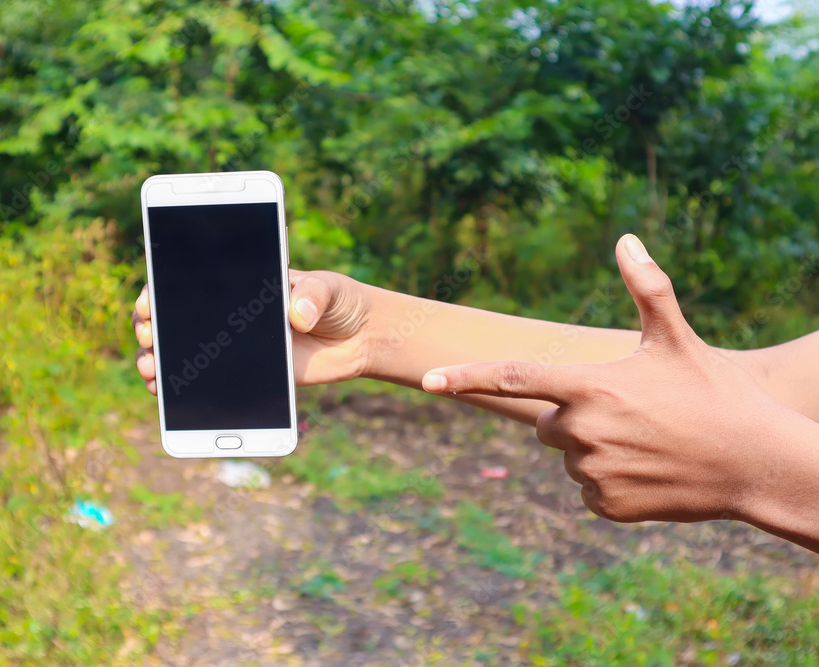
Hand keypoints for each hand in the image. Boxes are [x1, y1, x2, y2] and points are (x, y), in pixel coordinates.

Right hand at [133, 269, 372, 393]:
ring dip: (154, 359)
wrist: (360, 338)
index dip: (160, 290)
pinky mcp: (244, 376)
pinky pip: (203, 383)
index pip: (188, 281)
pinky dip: (178, 388)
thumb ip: (314, 294)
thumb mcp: (330, 288)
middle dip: (150, 325)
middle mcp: (227, 315)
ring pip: (178, 352)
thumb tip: (298, 312)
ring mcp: (231, 346)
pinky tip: (164, 392)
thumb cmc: (341, 301)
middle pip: (172, 318)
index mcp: (240, 284)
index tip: (151, 300)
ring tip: (151, 367)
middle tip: (151, 334)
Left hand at [422, 234, 793, 523]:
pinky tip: (648, 471)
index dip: (466, 377)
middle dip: (572, 417)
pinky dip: (610, 482)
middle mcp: (581, 431)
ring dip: (595, 449)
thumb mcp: (677, 340)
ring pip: (569, 458)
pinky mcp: (605, 505)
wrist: (757, 465)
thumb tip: (625, 239)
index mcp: (588, 386)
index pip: (511, 378)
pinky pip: (587, 490)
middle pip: (546, 423)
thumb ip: (646, 289)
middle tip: (627, 414)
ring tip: (647, 442)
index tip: (428, 381)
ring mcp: (591, 472)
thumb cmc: (715, 395)